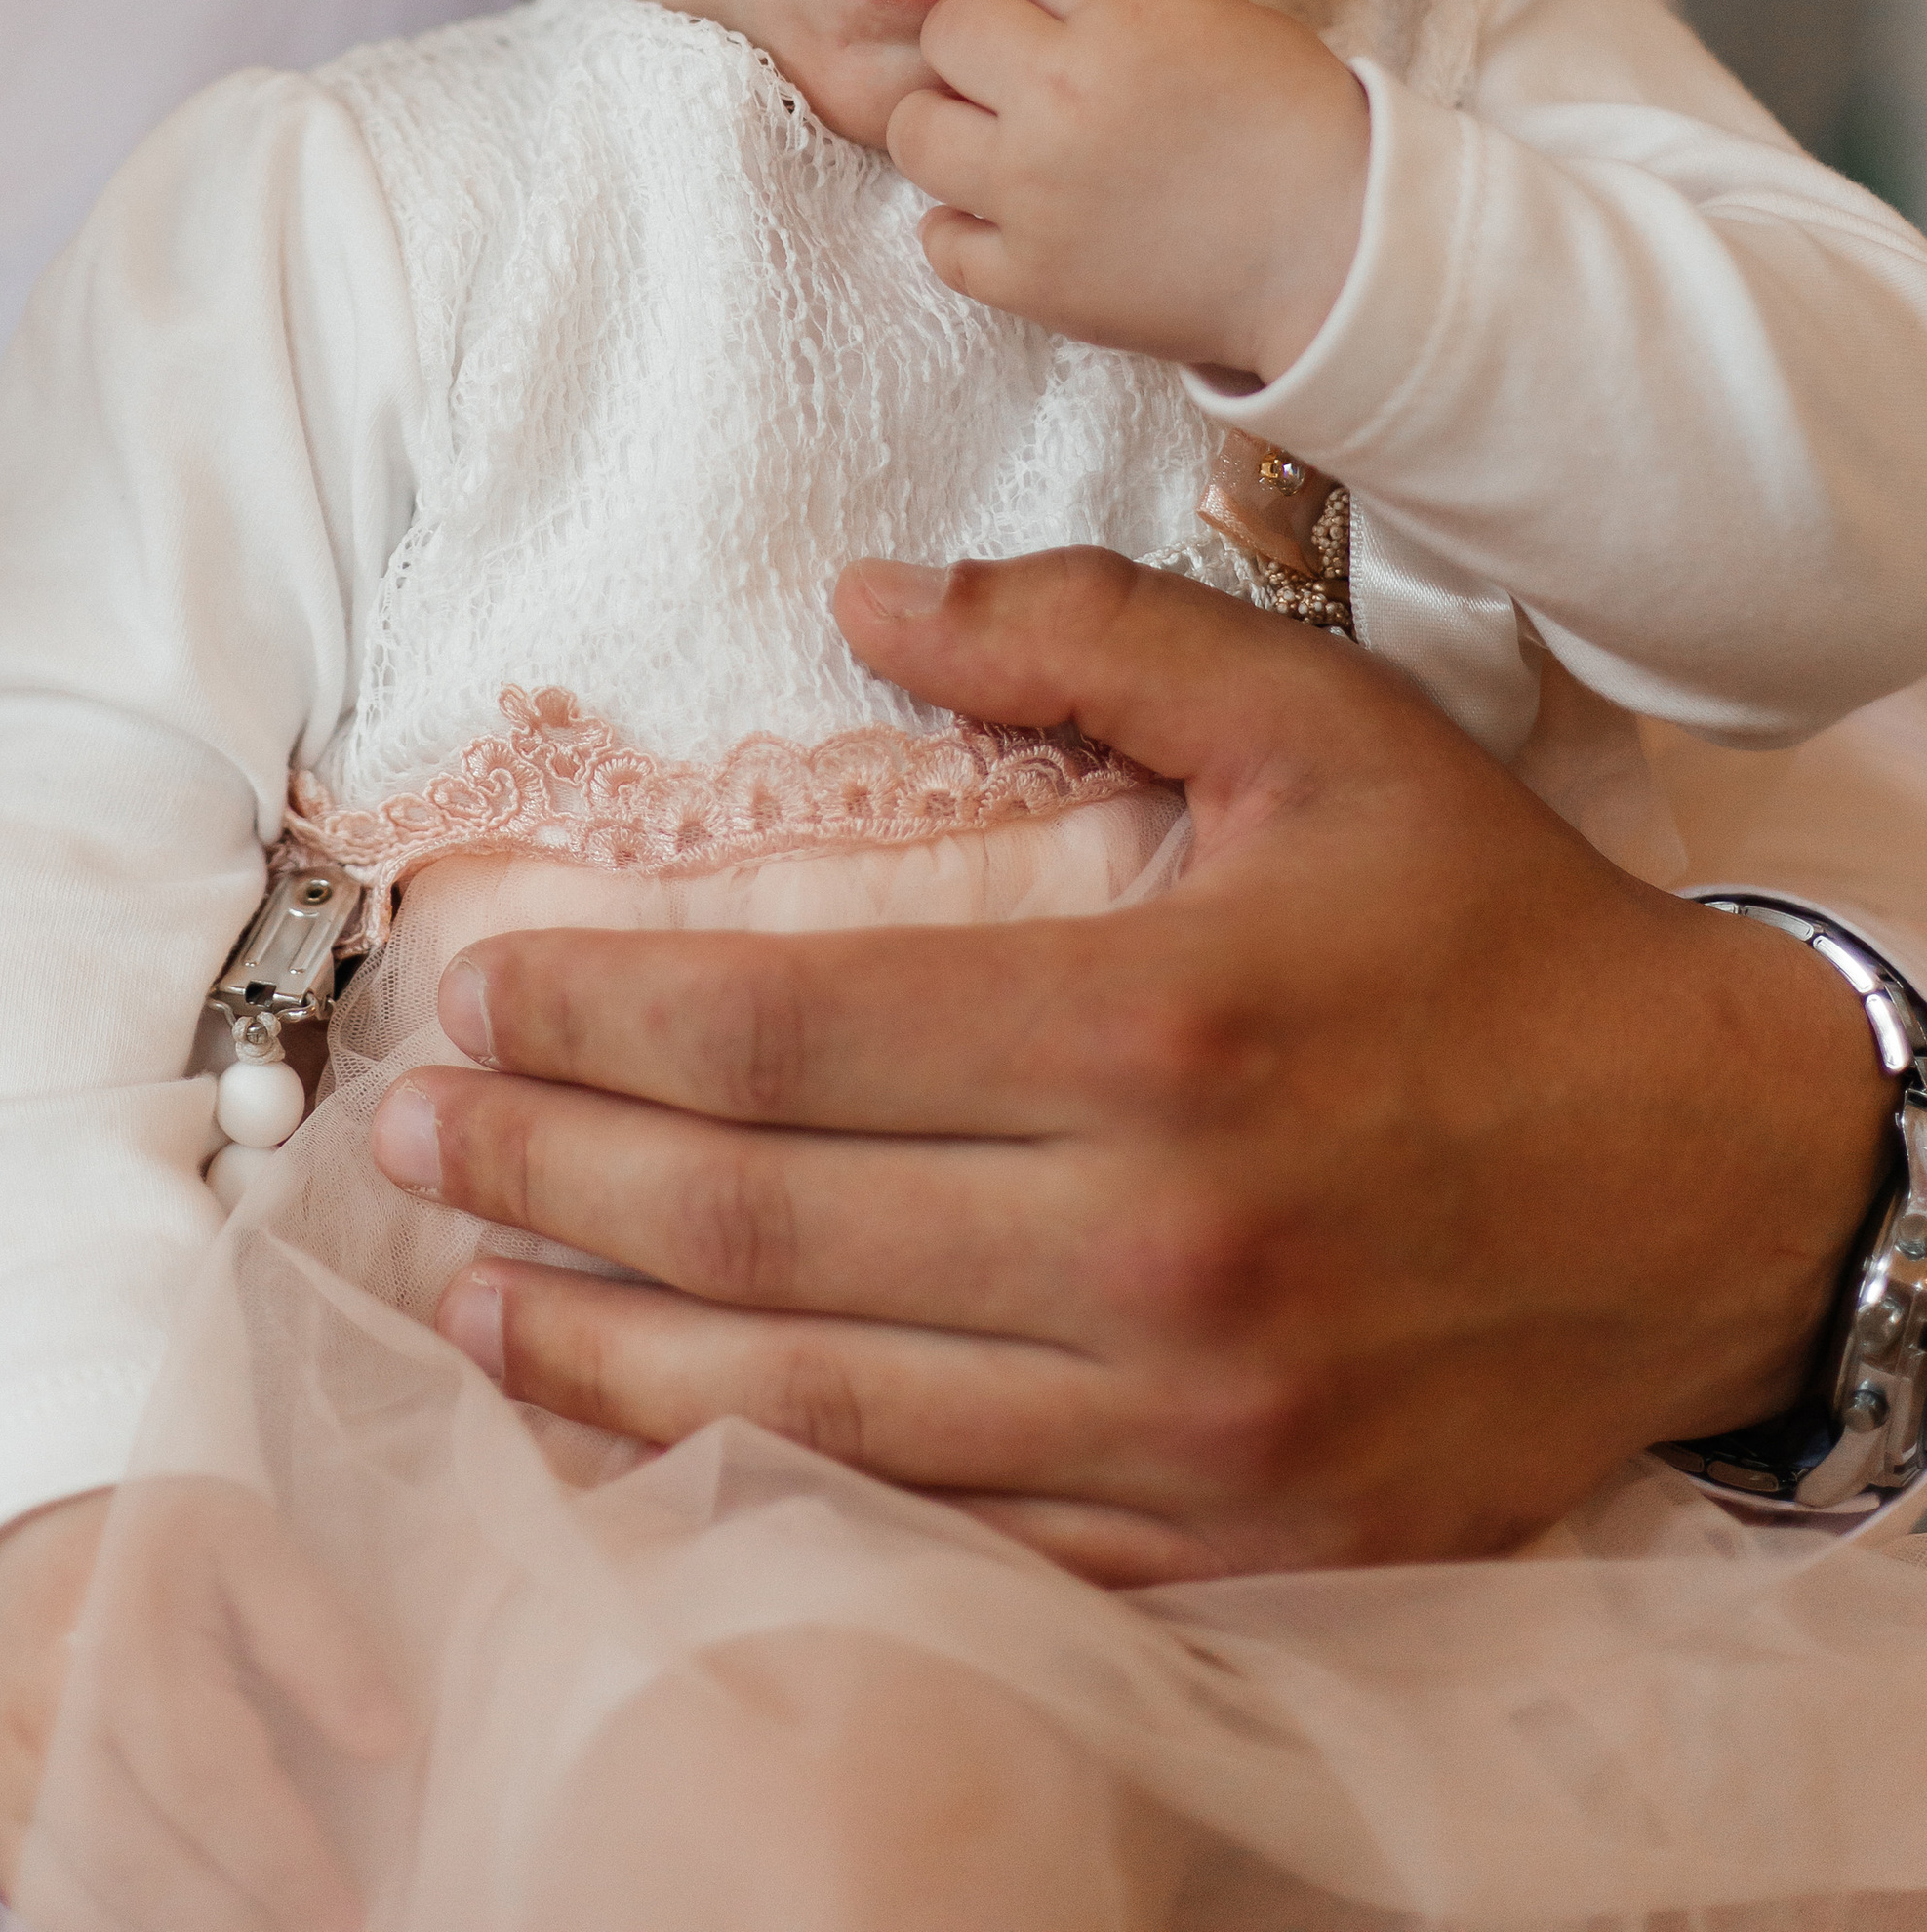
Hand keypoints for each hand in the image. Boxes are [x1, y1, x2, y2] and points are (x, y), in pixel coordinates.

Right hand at [0, 1480, 400, 1928]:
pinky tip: (178, 1926)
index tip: (346, 1909)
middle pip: (141, 1862)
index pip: (206, 1781)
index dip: (278, 1860)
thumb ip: (321, 1639)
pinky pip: (42, 1903)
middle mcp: (52, 1721)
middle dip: (236, 1922)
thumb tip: (388, 1740)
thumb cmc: (161, 1535)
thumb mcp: (256, 1546)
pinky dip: (108, 1928)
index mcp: (126, 1643)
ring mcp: (5, 1774)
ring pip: (83, 1902)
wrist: (29, 1523)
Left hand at [372, 552, 1894, 1578]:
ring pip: (818, 1404)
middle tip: (410, 1137)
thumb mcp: (1317, 724)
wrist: (1723, 1181)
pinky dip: (775, 1495)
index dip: (599, 1016)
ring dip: (606, 1356)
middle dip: (549, 1177)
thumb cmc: (1494, 934)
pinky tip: (656, 1449)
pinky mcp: (1228, 1542)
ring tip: (461, 1300)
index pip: (788, 1028)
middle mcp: (1153, 1244)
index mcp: (1156, 1023)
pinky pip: (950, 1538)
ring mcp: (1188, 1424)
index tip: (471, 993)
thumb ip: (1080, 635)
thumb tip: (859, 592)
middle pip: (763, 1224)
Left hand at [887, 0, 1369, 380]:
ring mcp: (1037, 193)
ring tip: (986, 139)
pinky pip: (939, 242)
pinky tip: (998, 216)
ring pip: (915, 130)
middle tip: (1005, 62)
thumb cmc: (1302, 130)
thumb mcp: (1233, 19)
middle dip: (973, 36)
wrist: (1344, 260)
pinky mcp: (1032, 279)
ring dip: (945, 126)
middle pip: (947, 28)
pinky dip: (960, 228)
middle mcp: (1063, 96)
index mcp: (1125, 16)